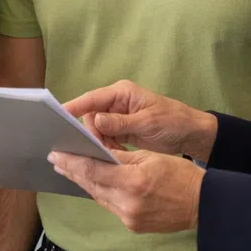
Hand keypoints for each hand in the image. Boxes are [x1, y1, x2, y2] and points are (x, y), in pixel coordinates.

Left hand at [49, 149, 203, 233]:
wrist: (203, 204)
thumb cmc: (181, 175)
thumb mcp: (151, 157)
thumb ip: (122, 157)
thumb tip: (97, 152)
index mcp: (133, 181)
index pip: (94, 170)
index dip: (72, 162)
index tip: (57, 154)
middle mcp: (127, 203)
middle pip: (92, 185)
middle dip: (73, 171)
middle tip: (56, 160)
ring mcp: (129, 218)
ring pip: (99, 197)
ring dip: (84, 183)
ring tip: (70, 170)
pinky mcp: (132, 225)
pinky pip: (110, 206)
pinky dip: (100, 193)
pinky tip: (93, 184)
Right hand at [63, 80, 217, 158]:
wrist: (192, 134)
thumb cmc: (174, 121)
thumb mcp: (149, 121)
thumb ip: (122, 122)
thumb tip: (96, 120)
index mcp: (122, 93)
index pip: (92, 99)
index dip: (74, 107)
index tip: (59, 117)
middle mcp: (116, 103)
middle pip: (90, 116)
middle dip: (90, 133)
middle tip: (93, 149)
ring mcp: (118, 117)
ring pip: (96, 130)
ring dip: (98, 143)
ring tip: (105, 155)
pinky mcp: (121, 131)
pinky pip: (106, 139)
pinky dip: (106, 149)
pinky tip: (112, 157)